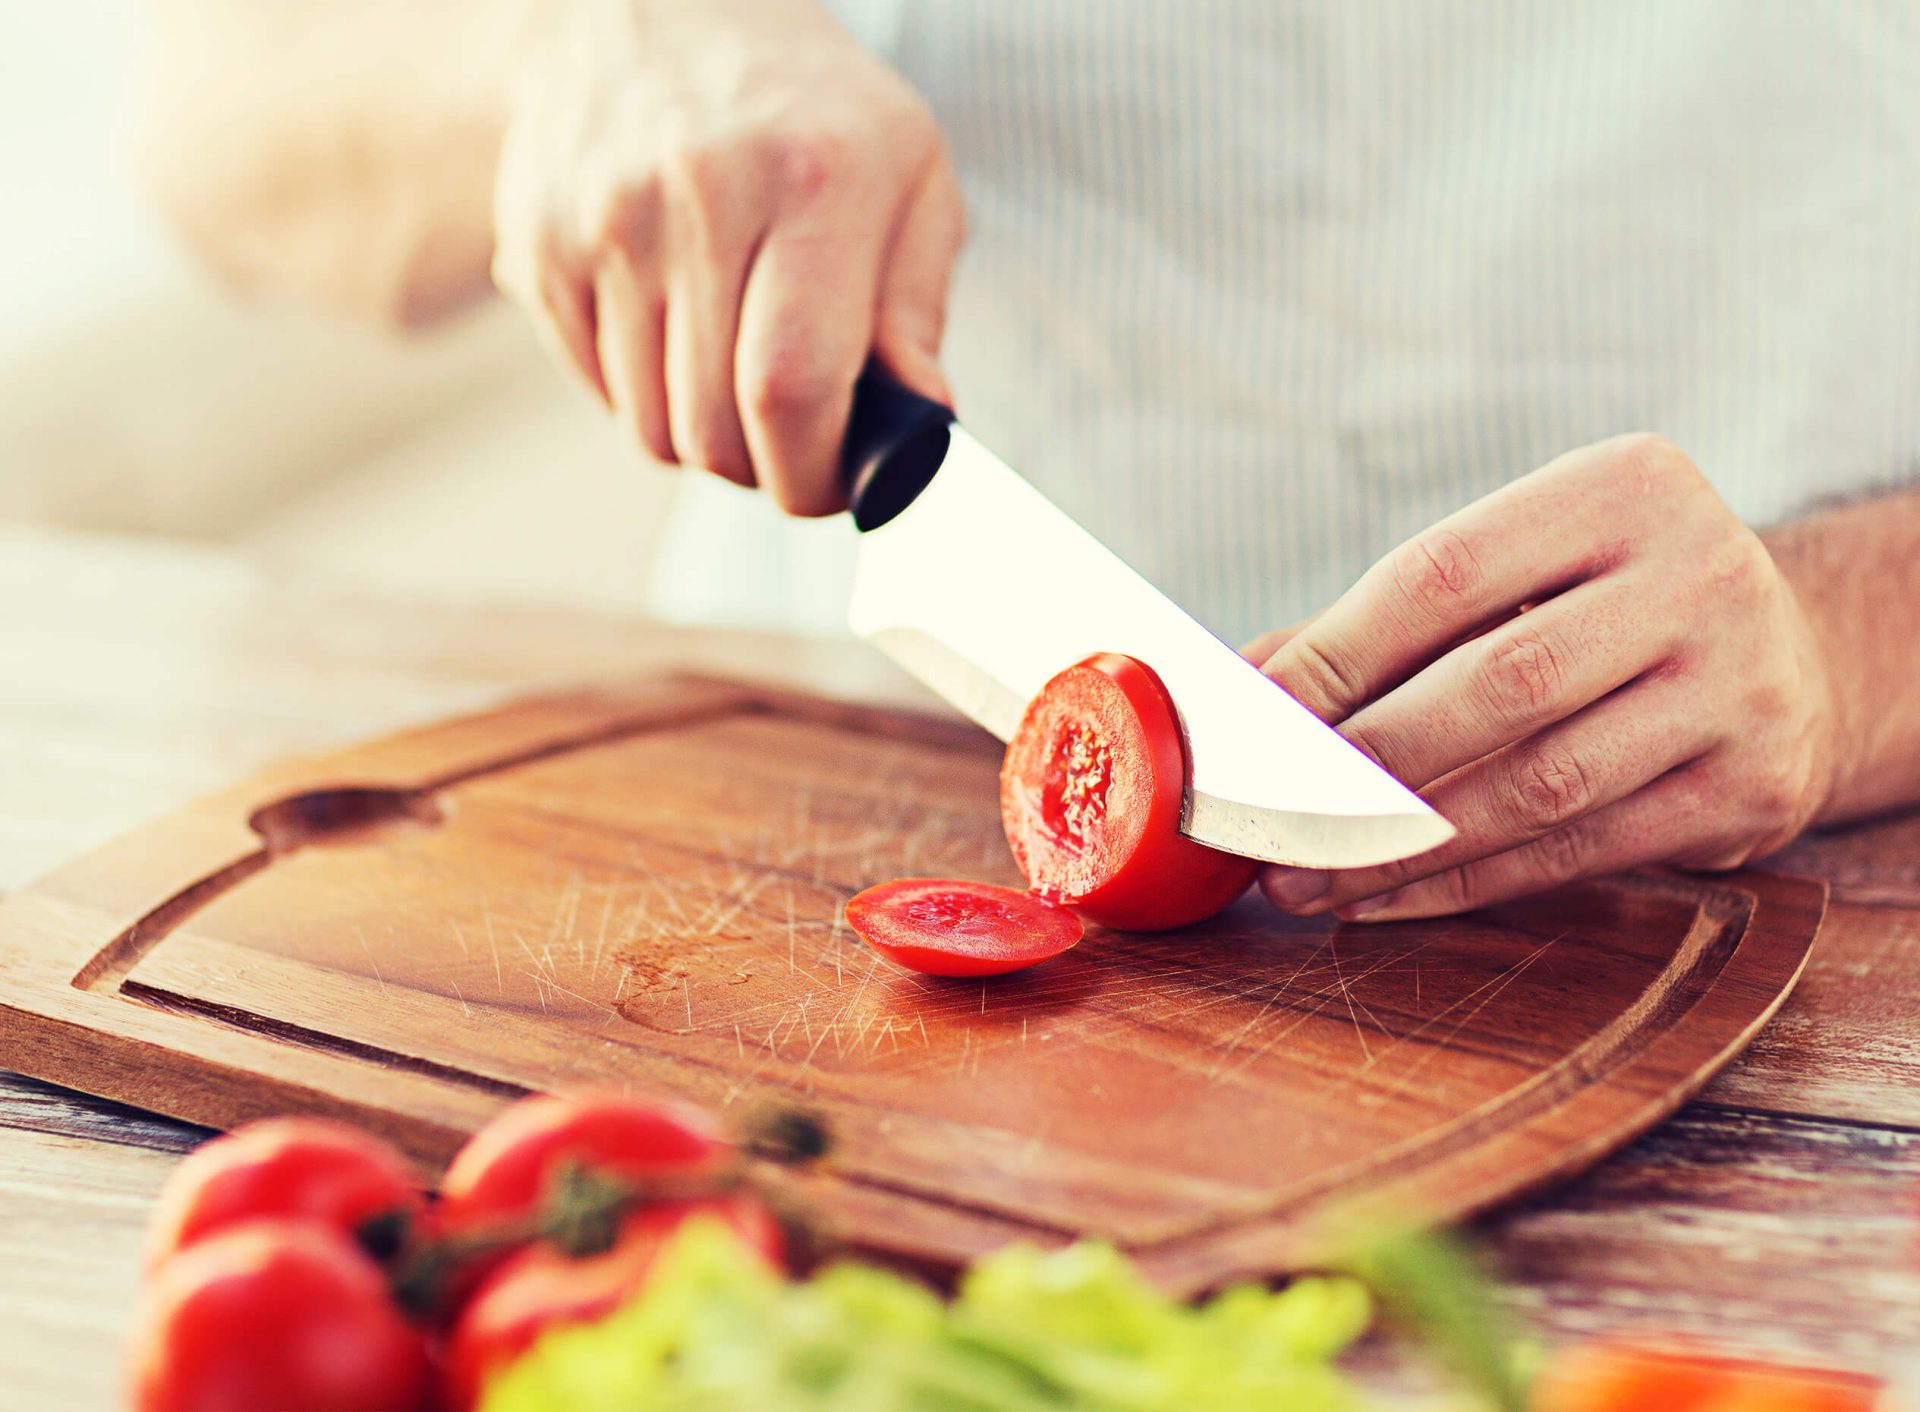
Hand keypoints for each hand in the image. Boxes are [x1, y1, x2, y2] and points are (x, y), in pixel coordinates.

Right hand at [491, 0, 964, 512]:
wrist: (658, 9)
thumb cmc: (811, 112)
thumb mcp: (909, 179)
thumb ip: (917, 312)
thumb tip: (920, 430)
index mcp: (813, 181)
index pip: (793, 390)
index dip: (813, 475)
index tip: (832, 486)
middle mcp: (699, 196)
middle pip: (715, 428)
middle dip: (762, 470)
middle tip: (792, 439)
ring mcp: (605, 221)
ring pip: (650, 426)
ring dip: (702, 437)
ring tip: (735, 372)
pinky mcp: (539, 245)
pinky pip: (597, 391)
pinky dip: (643, 396)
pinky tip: (676, 332)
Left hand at [1255, 435, 1843, 920]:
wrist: (1794, 658)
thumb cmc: (1601, 609)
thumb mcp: (1516, 575)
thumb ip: (1379, 626)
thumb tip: (1232, 690)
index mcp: (1623, 487)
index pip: (1443, 573)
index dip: (1334, 655)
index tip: (1251, 723)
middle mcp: (1699, 573)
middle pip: (1495, 684)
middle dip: (1361, 764)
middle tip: (1265, 820)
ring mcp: (1741, 684)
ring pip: (1539, 782)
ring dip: (1401, 843)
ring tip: (1302, 877)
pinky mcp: (1753, 786)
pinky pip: (1579, 850)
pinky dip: (1465, 881)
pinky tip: (1382, 898)